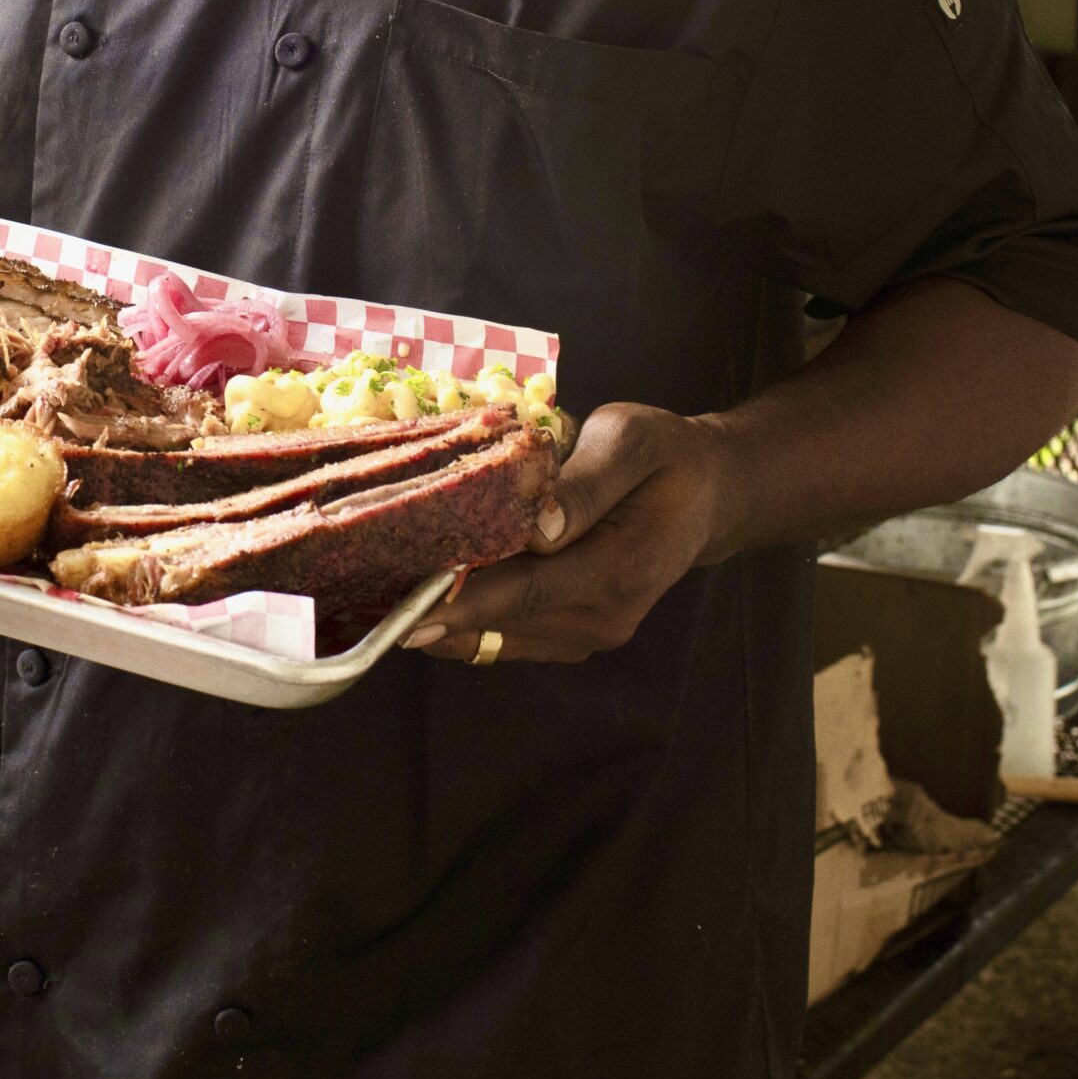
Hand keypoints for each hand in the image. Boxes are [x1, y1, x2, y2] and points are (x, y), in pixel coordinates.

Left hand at [402, 402, 733, 664]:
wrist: (707, 495)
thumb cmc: (668, 457)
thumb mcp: (635, 441)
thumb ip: (588, 483)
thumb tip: (538, 526)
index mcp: (621, 568)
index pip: (526, 591)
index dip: (463, 601)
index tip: (406, 607)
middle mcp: (605, 616)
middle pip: (505, 619)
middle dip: (438, 607)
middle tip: (369, 592)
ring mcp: (591, 633)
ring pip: (502, 636)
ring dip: (448, 618)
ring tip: (385, 593)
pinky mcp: (576, 633)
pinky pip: (511, 637)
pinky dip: (470, 621)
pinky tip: (429, 596)